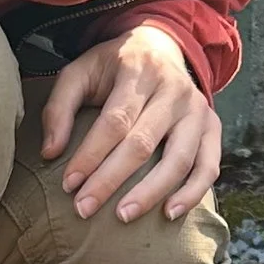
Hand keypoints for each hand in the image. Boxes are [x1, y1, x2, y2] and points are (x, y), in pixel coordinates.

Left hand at [40, 25, 221, 223]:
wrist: (161, 47)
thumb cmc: (113, 68)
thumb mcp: (80, 72)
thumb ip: (59, 108)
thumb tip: (50, 153)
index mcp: (140, 70)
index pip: (115, 120)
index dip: (91, 155)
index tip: (69, 184)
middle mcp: (174, 90)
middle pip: (143, 143)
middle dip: (110, 180)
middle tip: (84, 209)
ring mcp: (198, 110)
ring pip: (179, 159)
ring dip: (150, 193)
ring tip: (123, 216)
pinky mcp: (212, 128)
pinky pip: (208, 166)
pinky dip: (192, 193)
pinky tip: (169, 213)